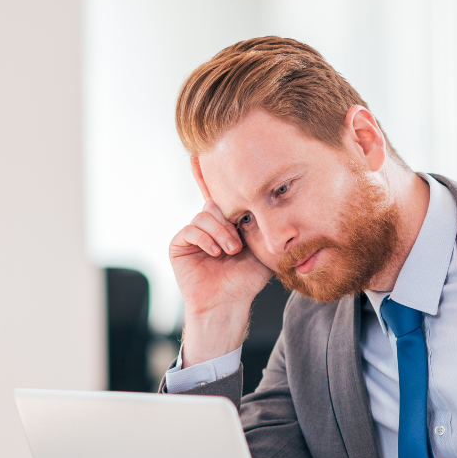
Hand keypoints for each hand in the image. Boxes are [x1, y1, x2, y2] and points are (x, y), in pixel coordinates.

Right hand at [169, 158, 273, 366]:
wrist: (229, 304)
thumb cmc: (247, 280)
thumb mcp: (262, 247)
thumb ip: (264, 225)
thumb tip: (277, 201)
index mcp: (226, 222)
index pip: (221, 193)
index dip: (211, 174)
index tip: (204, 153)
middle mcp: (208, 224)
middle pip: (215, 203)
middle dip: (229, 220)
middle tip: (238, 243)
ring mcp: (192, 234)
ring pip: (204, 216)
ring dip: (220, 233)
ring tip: (230, 251)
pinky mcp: (178, 245)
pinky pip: (190, 230)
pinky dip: (205, 239)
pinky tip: (215, 252)